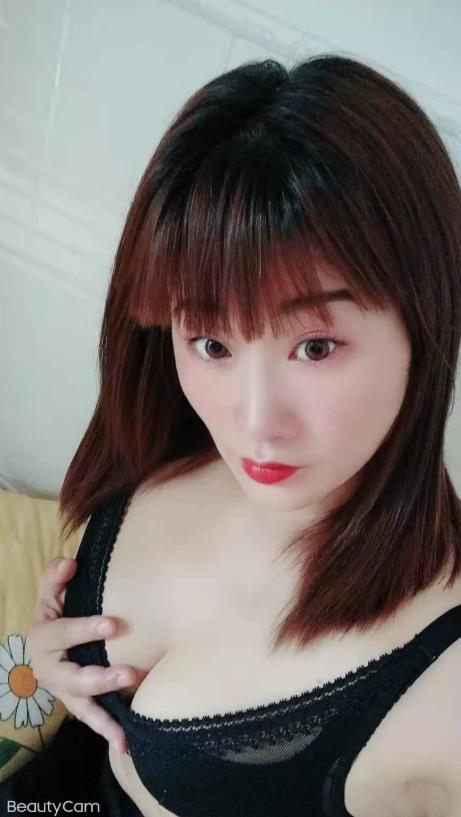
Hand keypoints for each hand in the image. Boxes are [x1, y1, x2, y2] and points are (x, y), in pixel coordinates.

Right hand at [27, 557, 136, 752]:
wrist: (41, 650)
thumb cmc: (54, 615)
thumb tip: (70, 564)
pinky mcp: (78, 704)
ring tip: (125, 727)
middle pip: (73, 677)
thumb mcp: (50, 595)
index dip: (86, 628)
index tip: (114, 624)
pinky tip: (126, 745)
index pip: (64, 633)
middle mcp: (51, 670)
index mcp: (43, 638)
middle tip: (130, 674)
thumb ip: (55, 578)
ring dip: (104, 716)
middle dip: (101, 678)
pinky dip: (107, 733)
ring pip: (82, 705)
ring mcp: (64, 691)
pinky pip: (91, 720)